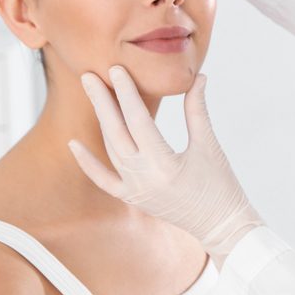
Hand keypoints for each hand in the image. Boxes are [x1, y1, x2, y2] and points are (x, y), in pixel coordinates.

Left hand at [67, 65, 262, 261]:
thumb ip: (197, 110)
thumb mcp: (209, 145)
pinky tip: (73, 143)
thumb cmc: (221, 186)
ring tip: (93, 94)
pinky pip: (104, 180)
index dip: (127, 93)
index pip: (138, 121)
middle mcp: (144, 179)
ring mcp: (135, 191)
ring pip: (110, 149)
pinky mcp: (132, 198)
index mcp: (164, 165)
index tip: (117, 70)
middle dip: (103, 102)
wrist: (221, 225)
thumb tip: (198, 77)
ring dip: (101, 121)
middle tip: (91, 75)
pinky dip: (88, 163)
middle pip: (116, 133)